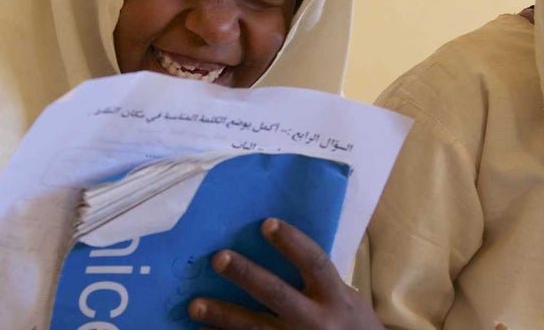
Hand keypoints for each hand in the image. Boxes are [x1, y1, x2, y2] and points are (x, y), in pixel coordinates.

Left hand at [187, 218, 382, 329]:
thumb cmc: (349, 323)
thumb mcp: (345, 298)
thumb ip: (316, 279)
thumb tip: (271, 246)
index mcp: (335, 297)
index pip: (314, 263)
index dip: (291, 242)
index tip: (267, 223)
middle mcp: (316, 320)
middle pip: (277, 294)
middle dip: (246, 275)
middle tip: (218, 258)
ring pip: (256, 328)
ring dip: (223, 315)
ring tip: (194, 305)